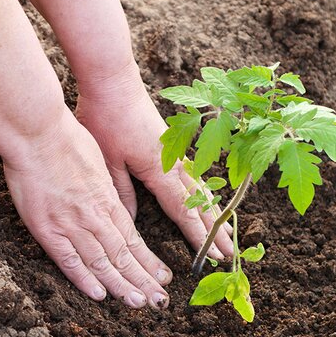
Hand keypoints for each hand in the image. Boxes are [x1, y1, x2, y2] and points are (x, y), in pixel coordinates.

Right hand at [3, 113, 172, 308]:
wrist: (37, 133)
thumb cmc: (65, 139)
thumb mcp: (98, 161)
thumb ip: (105, 188)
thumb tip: (113, 202)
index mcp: (107, 199)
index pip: (133, 238)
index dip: (149, 261)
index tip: (163, 277)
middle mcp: (94, 216)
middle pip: (123, 255)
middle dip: (143, 280)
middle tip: (160, 301)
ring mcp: (71, 224)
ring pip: (102, 262)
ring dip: (122, 285)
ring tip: (139, 304)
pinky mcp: (47, 228)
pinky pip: (69, 260)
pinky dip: (85, 279)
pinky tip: (100, 295)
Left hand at [75, 64, 234, 259]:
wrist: (112, 80)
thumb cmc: (105, 117)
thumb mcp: (107, 160)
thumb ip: (122, 193)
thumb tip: (130, 225)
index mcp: (159, 170)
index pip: (183, 210)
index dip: (198, 236)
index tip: (211, 257)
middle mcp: (174, 163)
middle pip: (200, 203)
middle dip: (215, 230)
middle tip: (230, 254)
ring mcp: (176, 152)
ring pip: (201, 189)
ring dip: (214, 213)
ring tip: (226, 233)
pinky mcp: (172, 144)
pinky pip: (194, 175)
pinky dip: (205, 193)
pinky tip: (208, 200)